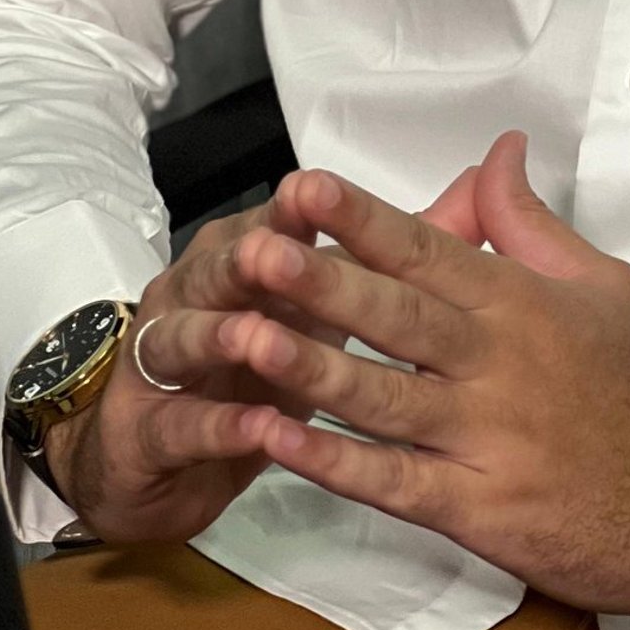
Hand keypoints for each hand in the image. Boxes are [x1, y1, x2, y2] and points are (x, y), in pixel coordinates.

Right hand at [39, 162, 494, 540]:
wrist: (155, 448)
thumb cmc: (256, 357)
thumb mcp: (322, 297)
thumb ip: (398, 242)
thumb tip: (479, 181)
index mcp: (243, 251)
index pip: (275, 222)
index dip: (298, 212)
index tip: (320, 190)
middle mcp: (197, 291)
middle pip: (225, 269)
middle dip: (255, 262)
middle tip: (278, 253)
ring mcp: (164, 361)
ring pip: (188, 339)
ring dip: (222, 338)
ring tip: (258, 338)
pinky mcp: (150, 432)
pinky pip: (183, 426)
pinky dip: (218, 426)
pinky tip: (253, 428)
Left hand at [188, 133, 629, 611]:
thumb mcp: (601, 282)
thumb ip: (531, 223)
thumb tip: (497, 149)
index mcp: (520, 300)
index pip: (428, 248)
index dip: (361, 218)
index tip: (302, 186)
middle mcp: (496, 362)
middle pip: (395, 316)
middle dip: (321, 281)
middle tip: (256, 249)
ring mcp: (484, 439)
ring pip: (381, 398)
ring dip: (308, 369)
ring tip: (243, 338)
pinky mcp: (477, 510)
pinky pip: (392, 483)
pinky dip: (332, 463)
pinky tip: (277, 442)